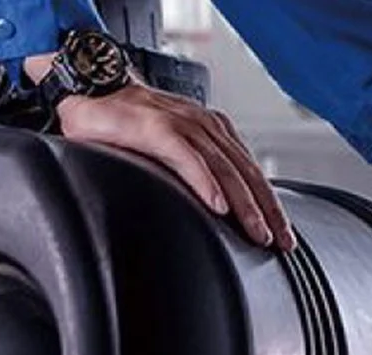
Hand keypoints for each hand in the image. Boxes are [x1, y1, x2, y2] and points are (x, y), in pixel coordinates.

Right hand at [28, 54, 294, 250]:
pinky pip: (187, 158)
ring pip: (223, 168)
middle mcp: (204, 125)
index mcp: (211, 131)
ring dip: (244, 204)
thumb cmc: (125, 128)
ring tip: (257, 232)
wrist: (88, 95)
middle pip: (246, 172)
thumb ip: (191, 173)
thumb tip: (210, 212)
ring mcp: (181, 124)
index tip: (283, 236)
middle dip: (267, 210)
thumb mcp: (168, 151)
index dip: (269, 204)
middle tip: (281, 243)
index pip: (250, 171)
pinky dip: (206, 182)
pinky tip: (218, 206)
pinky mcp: (155, 128)